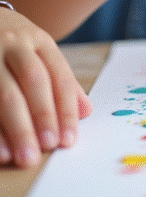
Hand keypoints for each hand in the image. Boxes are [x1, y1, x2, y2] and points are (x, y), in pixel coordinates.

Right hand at [0, 8, 91, 167]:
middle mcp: (13, 43)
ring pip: (3, 92)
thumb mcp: (40, 52)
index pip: (58, 75)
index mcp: (38, 40)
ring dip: (15, 126)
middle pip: (32, 80)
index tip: (69, 139)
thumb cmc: (15, 45)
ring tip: (25, 156)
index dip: (66, 108)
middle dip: (42, 115)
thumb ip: (62, 82)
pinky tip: (0, 151)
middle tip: (49, 146)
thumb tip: (86, 111)